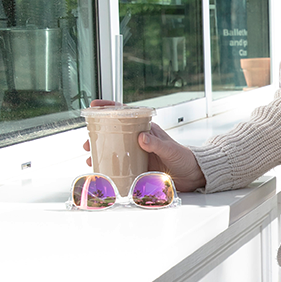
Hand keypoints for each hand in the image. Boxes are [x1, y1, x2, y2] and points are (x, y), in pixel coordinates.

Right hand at [82, 101, 205, 191]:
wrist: (192, 175)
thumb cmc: (184, 157)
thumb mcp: (170, 149)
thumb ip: (156, 143)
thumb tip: (141, 137)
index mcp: (146, 129)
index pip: (125, 113)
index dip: (108, 108)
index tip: (94, 106)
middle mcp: (139, 140)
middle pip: (114, 133)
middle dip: (98, 136)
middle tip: (87, 143)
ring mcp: (137, 154)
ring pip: (115, 150)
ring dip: (101, 153)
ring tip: (90, 158)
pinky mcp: (138, 168)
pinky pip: (121, 166)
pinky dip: (110, 168)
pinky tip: (102, 172)